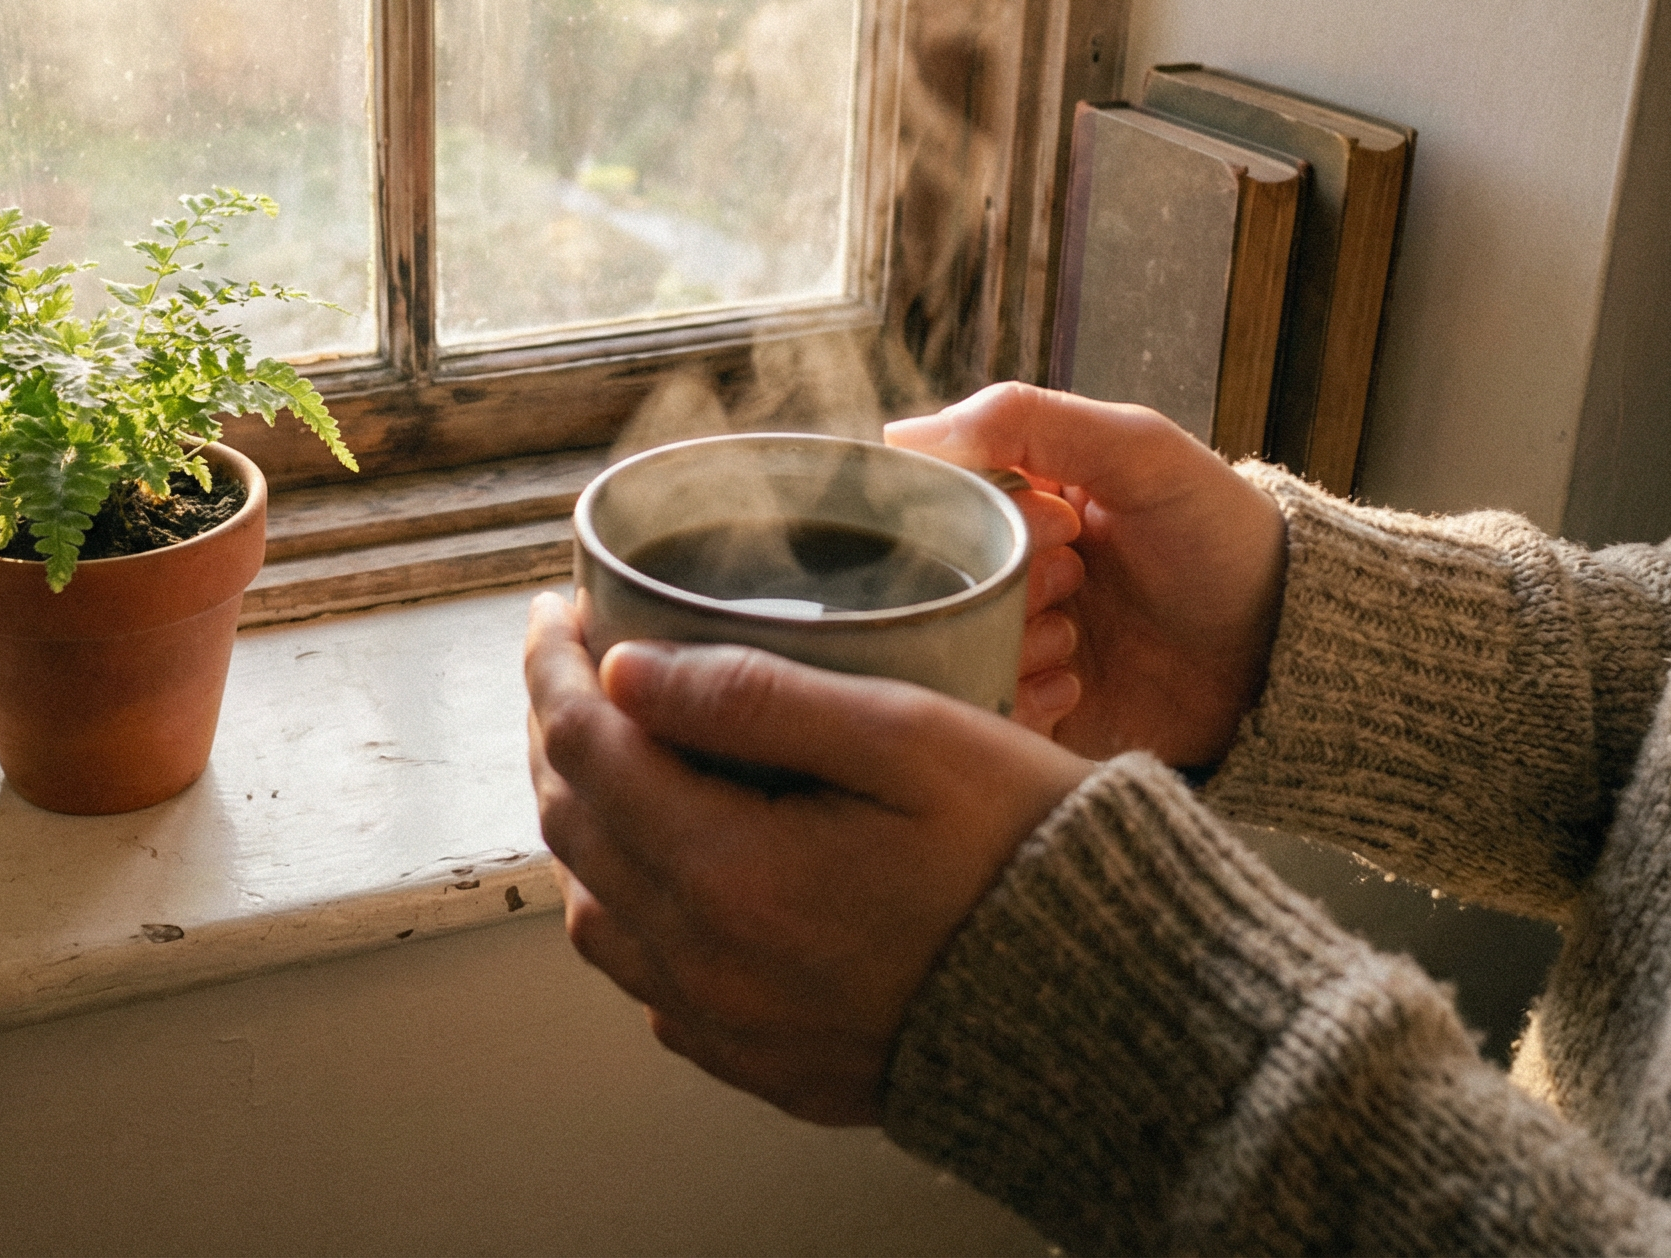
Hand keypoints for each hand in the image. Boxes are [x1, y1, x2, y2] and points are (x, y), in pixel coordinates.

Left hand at [524, 591, 1090, 1124]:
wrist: (1115, 1014)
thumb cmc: (1028, 855)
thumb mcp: (907, 739)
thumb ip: (759, 699)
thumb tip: (627, 669)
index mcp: (731, 875)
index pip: (586, 749)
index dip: (555, 666)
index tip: (557, 609)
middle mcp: (707, 964)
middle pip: (573, 828)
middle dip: (557, 729)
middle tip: (573, 660)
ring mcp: (729, 1025)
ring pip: (596, 912)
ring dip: (583, 821)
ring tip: (610, 746)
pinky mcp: (762, 1060)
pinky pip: (650, 978)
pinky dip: (631, 905)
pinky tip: (668, 858)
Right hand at [886, 382, 1285, 767]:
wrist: (1288, 650)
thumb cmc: (1221, 535)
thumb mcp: (1138, 449)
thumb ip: (1026, 420)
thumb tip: (902, 436)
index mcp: (1017, 499)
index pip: (935, 499)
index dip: (973, 510)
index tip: (1053, 517)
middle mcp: (1006, 571)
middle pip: (938, 579)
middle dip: (999, 580)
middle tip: (1071, 577)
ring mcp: (1017, 642)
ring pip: (951, 647)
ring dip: (1008, 639)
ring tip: (1074, 635)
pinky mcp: (1033, 712)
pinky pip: (982, 713)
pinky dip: (1018, 697)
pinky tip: (1073, 681)